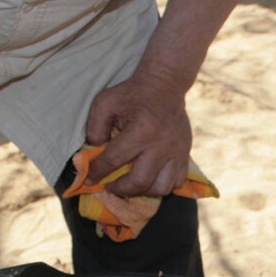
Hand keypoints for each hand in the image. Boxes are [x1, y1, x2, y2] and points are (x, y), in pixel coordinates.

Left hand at [83, 72, 192, 197]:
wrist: (165, 85)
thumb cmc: (133, 94)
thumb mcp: (106, 102)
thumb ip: (95, 127)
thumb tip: (93, 152)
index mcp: (142, 130)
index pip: (114, 159)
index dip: (98, 172)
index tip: (89, 179)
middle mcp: (162, 145)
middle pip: (140, 182)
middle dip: (120, 189)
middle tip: (110, 186)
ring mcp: (177, 152)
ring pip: (160, 188)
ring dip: (142, 191)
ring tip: (131, 184)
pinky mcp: (185, 155)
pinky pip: (176, 182)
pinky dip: (161, 185)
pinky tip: (150, 177)